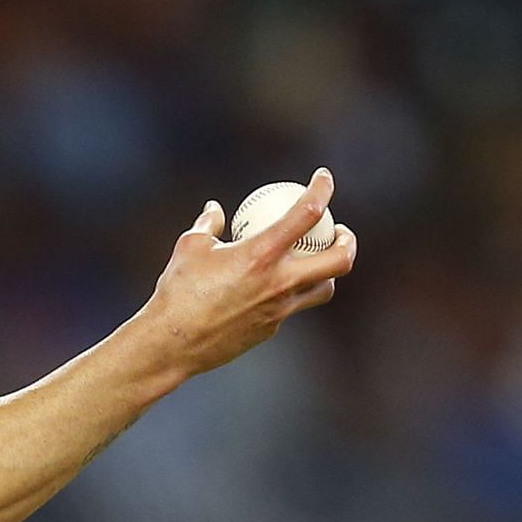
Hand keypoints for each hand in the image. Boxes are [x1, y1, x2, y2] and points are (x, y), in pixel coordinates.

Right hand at [135, 168, 357, 379]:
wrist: (173, 344)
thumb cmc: (178, 291)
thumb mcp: (191, 246)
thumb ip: (210, 222)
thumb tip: (216, 208)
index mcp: (262, 254)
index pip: (307, 213)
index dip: (322, 190)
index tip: (323, 178)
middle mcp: (279, 282)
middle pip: (339, 262)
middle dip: (348, 243)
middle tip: (340, 232)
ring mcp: (280, 310)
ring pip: (323, 289)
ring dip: (326, 272)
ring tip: (315, 260)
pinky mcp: (271, 329)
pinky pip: (290, 306)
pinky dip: (289, 292)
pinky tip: (272, 286)